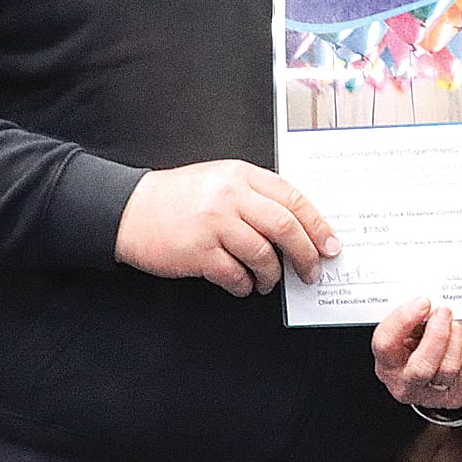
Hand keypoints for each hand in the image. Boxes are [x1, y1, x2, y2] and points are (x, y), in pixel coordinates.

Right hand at [114, 161, 338, 297]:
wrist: (130, 209)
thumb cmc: (180, 197)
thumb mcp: (221, 181)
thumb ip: (256, 195)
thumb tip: (299, 225)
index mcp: (241, 175)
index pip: (293, 198)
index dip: (318, 224)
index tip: (331, 245)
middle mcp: (230, 195)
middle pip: (284, 226)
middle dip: (305, 254)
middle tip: (312, 272)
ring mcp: (213, 223)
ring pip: (262, 254)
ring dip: (272, 275)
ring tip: (269, 282)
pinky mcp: (198, 252)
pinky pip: (235, 275)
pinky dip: (245, 285)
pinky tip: (243, 286)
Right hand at [371, 297, 461, 410]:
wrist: (438, 372)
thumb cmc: (419, 345)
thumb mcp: (407, 331)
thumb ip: (412, 318)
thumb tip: (429, 297)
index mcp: (386, 362)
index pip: (385, 344)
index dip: (403, 320)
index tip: (422, 302)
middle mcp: (404, 382)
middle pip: (421, 366)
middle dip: (437, 335)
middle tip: (444, 311)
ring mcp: (430, 394)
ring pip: (448, 368)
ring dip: (456, 337)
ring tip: (458, 319)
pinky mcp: (455, 397)